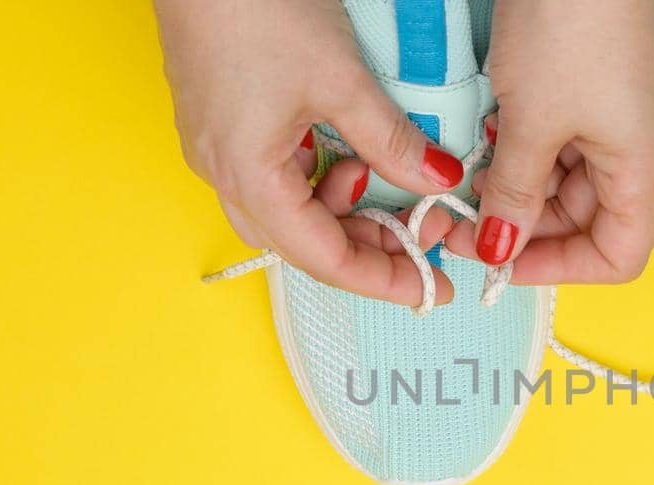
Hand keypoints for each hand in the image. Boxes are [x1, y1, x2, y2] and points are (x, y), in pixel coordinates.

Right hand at [154, 0, 466, 305]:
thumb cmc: (255, 8)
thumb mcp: (341, 80)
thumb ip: (391, 140)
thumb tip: (437, 181)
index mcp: (247, 176)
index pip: (323, 258)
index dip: (382, 280)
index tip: (430, 288)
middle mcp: (223, 172)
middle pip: (303, 244)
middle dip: (367, 249)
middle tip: (423, 240)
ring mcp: (216, 148)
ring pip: (288, 211)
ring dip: (342, 211)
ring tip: (385, 184)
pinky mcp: (220, 122)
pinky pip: (274, 176)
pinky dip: (318, 180)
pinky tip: (347, 153)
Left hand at [448, 0, 653, 283]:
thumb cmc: (570, 29)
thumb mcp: (531, 124)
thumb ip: (513, 196)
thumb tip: (497, 249)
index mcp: (641, 171)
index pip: (616, 258)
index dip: (556, 270)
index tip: (498, 262)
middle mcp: (636, 153)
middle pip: (584, 223)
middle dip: (522, 228)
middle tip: (461, 222)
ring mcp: (614, 121)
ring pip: (563, 184)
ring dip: (515, 188)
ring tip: (469, 175)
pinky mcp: (590, 92)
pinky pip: (557, 144)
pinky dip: (520, 150)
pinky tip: (487, 136)